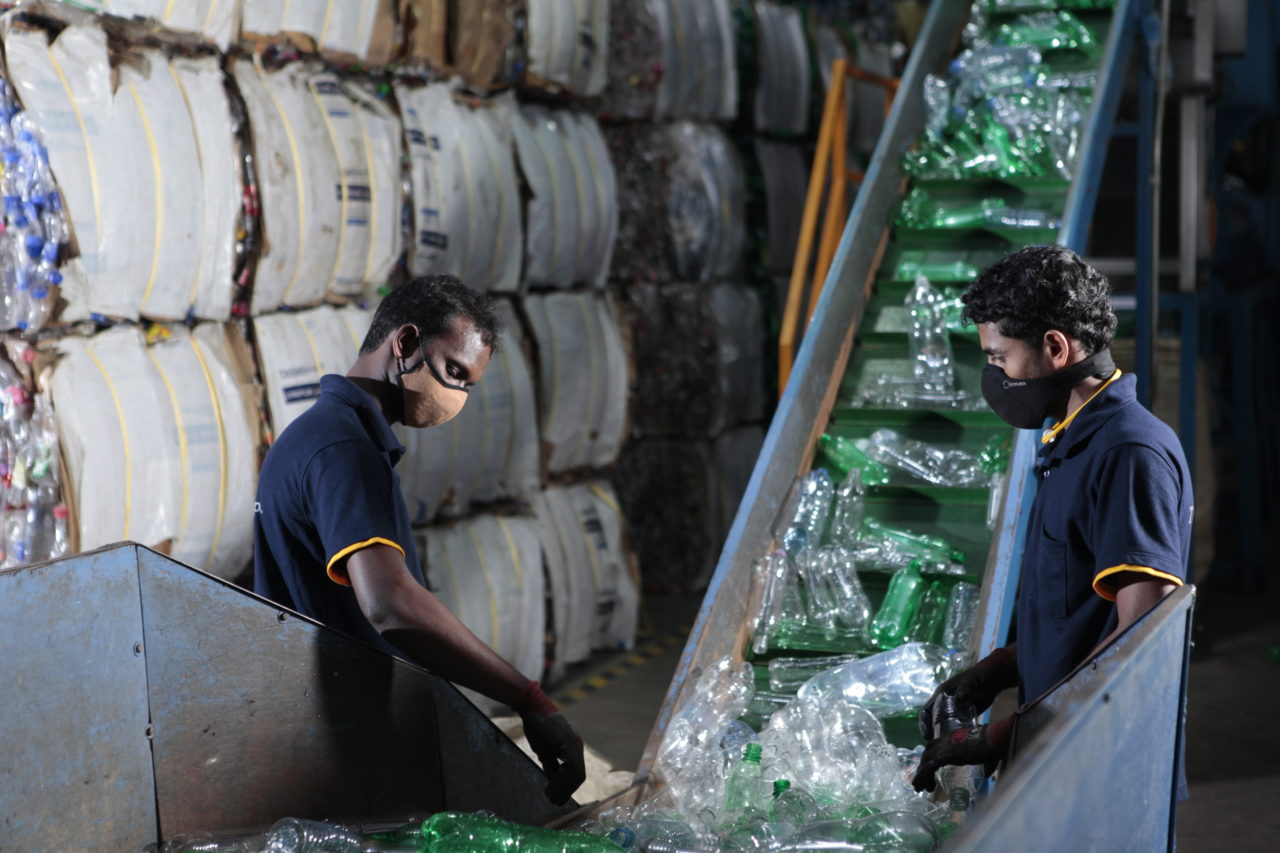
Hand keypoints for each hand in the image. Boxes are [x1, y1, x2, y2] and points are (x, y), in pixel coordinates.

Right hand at [513, 682, 585, 804]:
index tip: (556, 796)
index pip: (576, 773)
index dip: (567, 787)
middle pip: (578, 776)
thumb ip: (552, 766)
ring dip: (563, 788)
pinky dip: (561, 781)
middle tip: (554, 801)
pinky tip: (549, 787)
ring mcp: (575, 744)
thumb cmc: (537, 728)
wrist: (533, 709)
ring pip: (576, 774)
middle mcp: (578, 746)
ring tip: (550, 796)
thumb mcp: (545, 751)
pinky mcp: (568, 743)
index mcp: (573, 747)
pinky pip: (570, 768)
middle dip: (566, 791)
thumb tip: (554, 783)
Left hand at [911, 716, 1012, 792]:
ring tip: (918, 788)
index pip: (935, 745)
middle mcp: (947, 740)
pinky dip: (924, 776)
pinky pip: (930, 766)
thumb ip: (985, 764)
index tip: (928, 771)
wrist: (994, 738)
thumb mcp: (988, 755)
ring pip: (926, 760)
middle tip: (921, 782)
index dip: (929, 758)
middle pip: (928, 753)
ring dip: (921, 774)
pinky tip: (922, 786)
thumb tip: (987, 775)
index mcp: (954, 738)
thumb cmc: (994, 745)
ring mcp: (946, 746)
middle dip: (923, 767)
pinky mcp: (947, 754)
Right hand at [918, 646, 1017, 740]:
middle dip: (932, 732)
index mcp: (941, 694)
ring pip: (944, 724)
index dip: (924, 722)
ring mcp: (955, 709)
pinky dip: (956, 733)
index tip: (926, 734)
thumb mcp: (970, 680)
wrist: (992, 678)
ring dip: (943, 735)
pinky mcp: (965, 714)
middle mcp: (945, 703)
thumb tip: (959, 698)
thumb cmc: (978, 676)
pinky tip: (960, 742)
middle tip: (935, 745)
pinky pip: (957, 725)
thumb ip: (965, 688)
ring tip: (945, 747)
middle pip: (933, 720)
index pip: (926, 710)